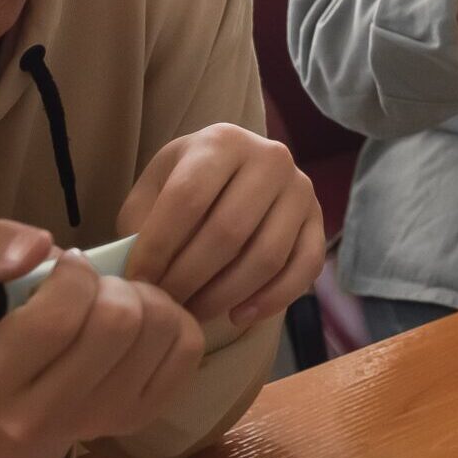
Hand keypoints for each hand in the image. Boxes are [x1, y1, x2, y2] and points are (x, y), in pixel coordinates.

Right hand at [0, 221, 204, 457]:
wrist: (12, 396)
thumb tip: (39, 247)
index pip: (56, 318)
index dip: (73, 274)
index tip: (66, 266)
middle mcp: (36, 417)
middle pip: (118, 322)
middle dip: (113, 284)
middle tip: (95, 285)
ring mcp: (93, 422)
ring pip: (159, 330)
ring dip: (145, 296)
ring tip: (117, 299)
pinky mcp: (139, 417)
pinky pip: (188, 348)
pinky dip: (175, 318)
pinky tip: (142, 320)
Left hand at [117, 122, 326, 330]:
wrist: (234, 176)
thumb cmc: (186, 189)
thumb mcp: (155, 190)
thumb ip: (143, 225)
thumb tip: (137, 277)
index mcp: (222, 141)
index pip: (188, 199)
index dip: (159, 247)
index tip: (138, 282)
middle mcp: (270, 157)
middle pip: (228, 231)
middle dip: (189, 278)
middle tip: (164, 304)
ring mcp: (301, 190)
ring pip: (266, 256)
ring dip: (225, 295)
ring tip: (193, 312)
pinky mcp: (319, 222)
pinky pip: (303, 269)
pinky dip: (270, 300)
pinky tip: (237, 316)